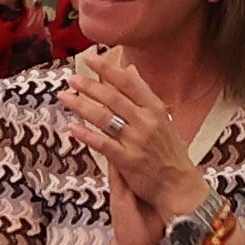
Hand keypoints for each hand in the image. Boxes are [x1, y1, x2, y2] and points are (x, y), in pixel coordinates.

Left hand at [59, 46, 210, 244]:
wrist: (179, 186)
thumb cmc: (169, 152)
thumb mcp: (162, 119)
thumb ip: (143, 95)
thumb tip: (130, 70)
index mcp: (156, 109)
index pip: (129, 83)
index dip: (109, 69)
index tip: (91, 59)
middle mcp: (146, 122)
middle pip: (113, 98)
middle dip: (89, 86)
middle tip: (71, 79)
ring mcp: (136, 141)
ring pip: (104, 118)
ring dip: (81, 106)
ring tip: (65, 97)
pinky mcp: (127, 160)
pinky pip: (103, 144)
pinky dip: (87, 135)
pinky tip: (73, 128)